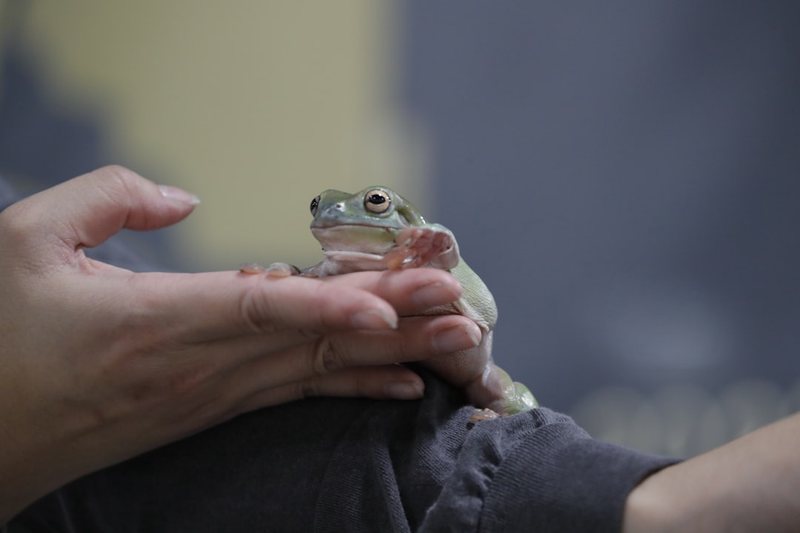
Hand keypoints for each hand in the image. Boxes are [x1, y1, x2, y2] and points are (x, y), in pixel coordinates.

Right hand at [0, 166, 481, 520]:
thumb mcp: (23, 238)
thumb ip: (109, 198)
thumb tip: (186, 200)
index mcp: (154, 321)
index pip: (259, 312)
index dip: (328, 310)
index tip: (390, 308)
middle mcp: (197, 367)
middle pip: (313, 341)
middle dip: (394, 322)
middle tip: (460, 307)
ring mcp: (210, 396)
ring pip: (318, 372)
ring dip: (392, 356)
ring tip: (456, 343)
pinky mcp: (211, 411)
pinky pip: (296, 397)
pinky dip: (353, 388)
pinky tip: (402, 385)